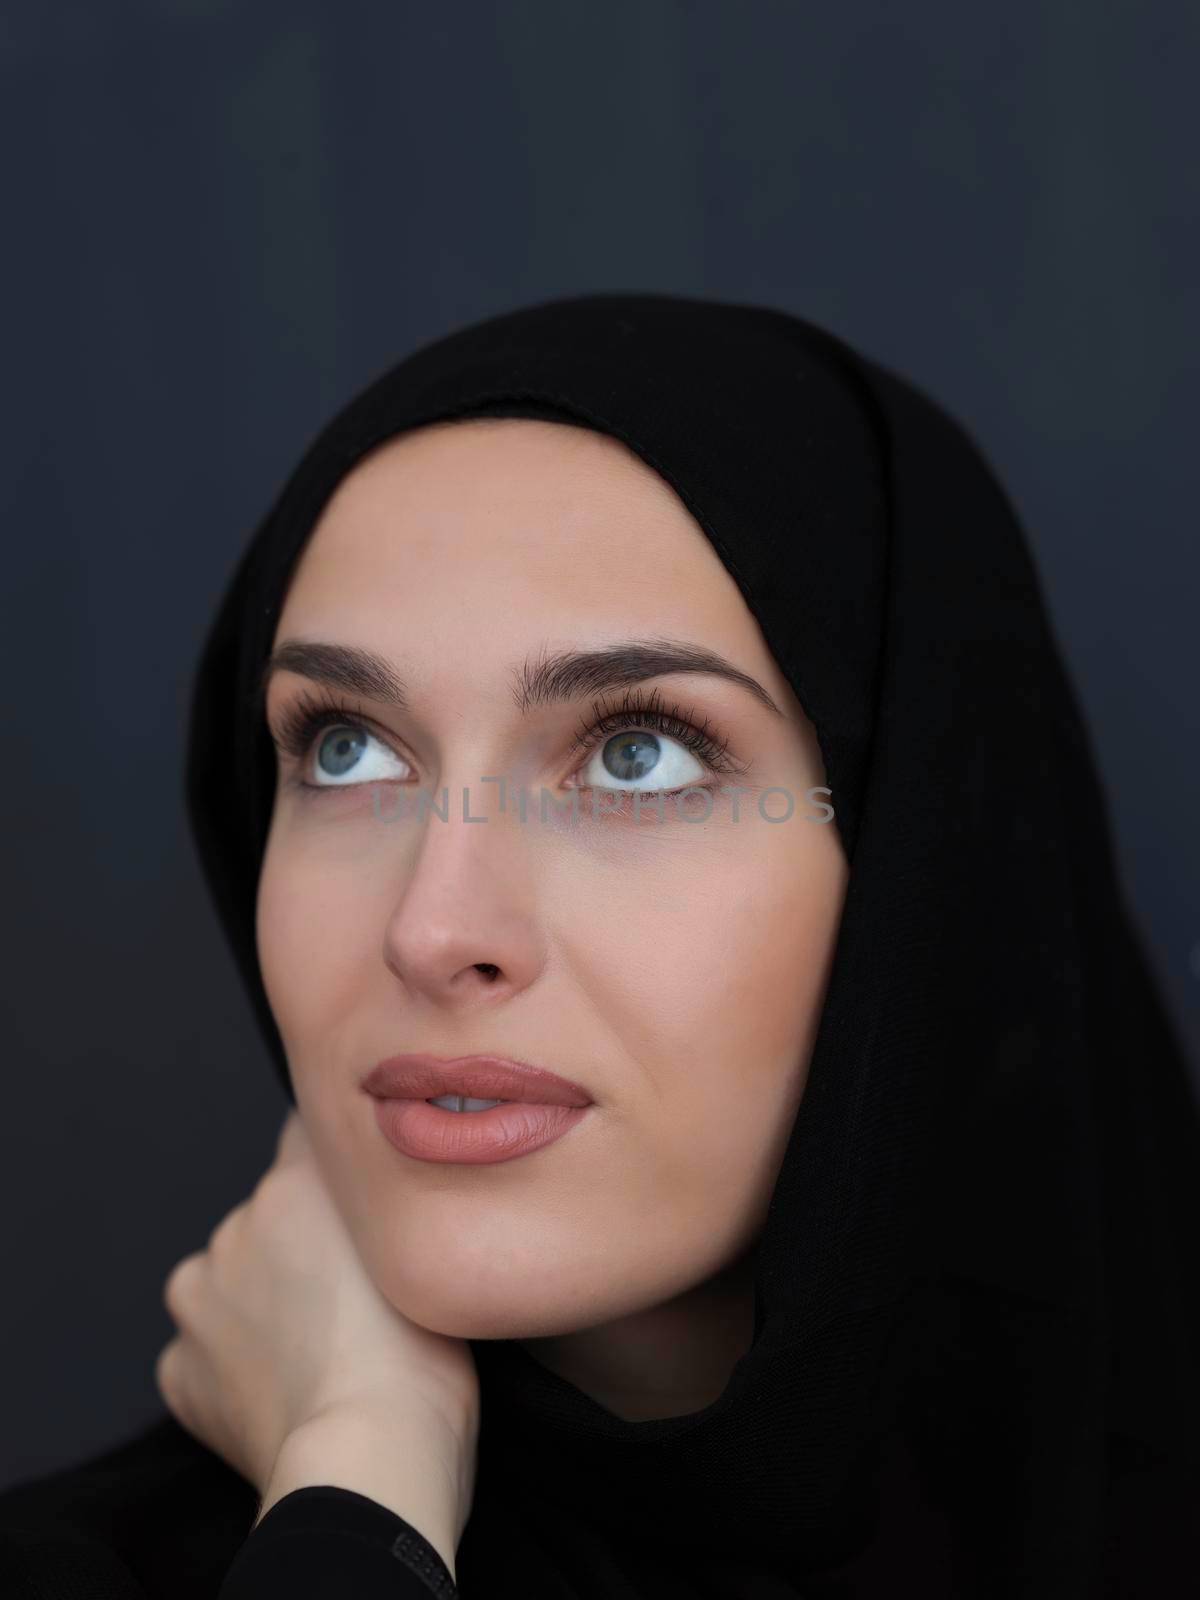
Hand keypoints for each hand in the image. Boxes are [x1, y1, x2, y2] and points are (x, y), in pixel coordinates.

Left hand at [155, 1108, 479, 1497]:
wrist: (368, 1456)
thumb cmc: (420, 1359)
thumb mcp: (422, 1247)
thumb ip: (382, 1201)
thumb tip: (368, 1191)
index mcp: (297, 1182)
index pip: (308, 1136)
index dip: (340, 1172)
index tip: (362, 1203)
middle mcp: (237, 1224)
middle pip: (270, 1220)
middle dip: (300, 1250)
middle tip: (352, 1303)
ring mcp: (199, 1298)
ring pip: (232, 1285)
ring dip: (261, 1305)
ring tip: (318, 1354)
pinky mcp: (179, 1368)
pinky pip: (207, 1353)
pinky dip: (237, 1367)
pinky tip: (284, 1391)